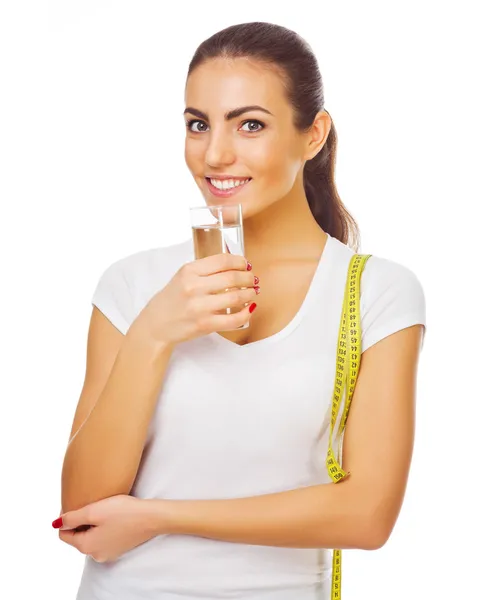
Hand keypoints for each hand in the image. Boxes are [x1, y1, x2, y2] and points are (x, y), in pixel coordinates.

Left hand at [54, 495, 159, 562]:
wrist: (152, 517)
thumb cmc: (124, 512)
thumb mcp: (94, 511)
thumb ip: (72, 518)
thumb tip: (57, 524)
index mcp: (86, 546)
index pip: (64, 535)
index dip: (67, 518)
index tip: (78, 503)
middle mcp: (95, 554)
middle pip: (78, 537)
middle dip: (81, 521)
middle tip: (93, 503)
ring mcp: (108, 553)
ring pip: (91, 537)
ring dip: (94, 524)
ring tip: (104, 508)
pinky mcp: (119, 548)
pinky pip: (104, 538)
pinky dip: (104, 528)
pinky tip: (114, 516)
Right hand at [139, 251, 257, 345]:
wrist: (156, 324)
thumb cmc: (172, 300)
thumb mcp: (183, 277)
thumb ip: (204, 271)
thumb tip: (234, 266)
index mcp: (189, 271)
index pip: (222, 260)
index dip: (240, 262)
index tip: (246, 265)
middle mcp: (193, 287)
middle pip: (233, 278)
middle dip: (249, 278)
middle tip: (253, 280)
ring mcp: (199, 307)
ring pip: (236, 297)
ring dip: (250, 293)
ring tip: (253, 292)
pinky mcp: (204, 325)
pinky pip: (233, 319)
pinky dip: (246, 313)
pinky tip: (249, 309)